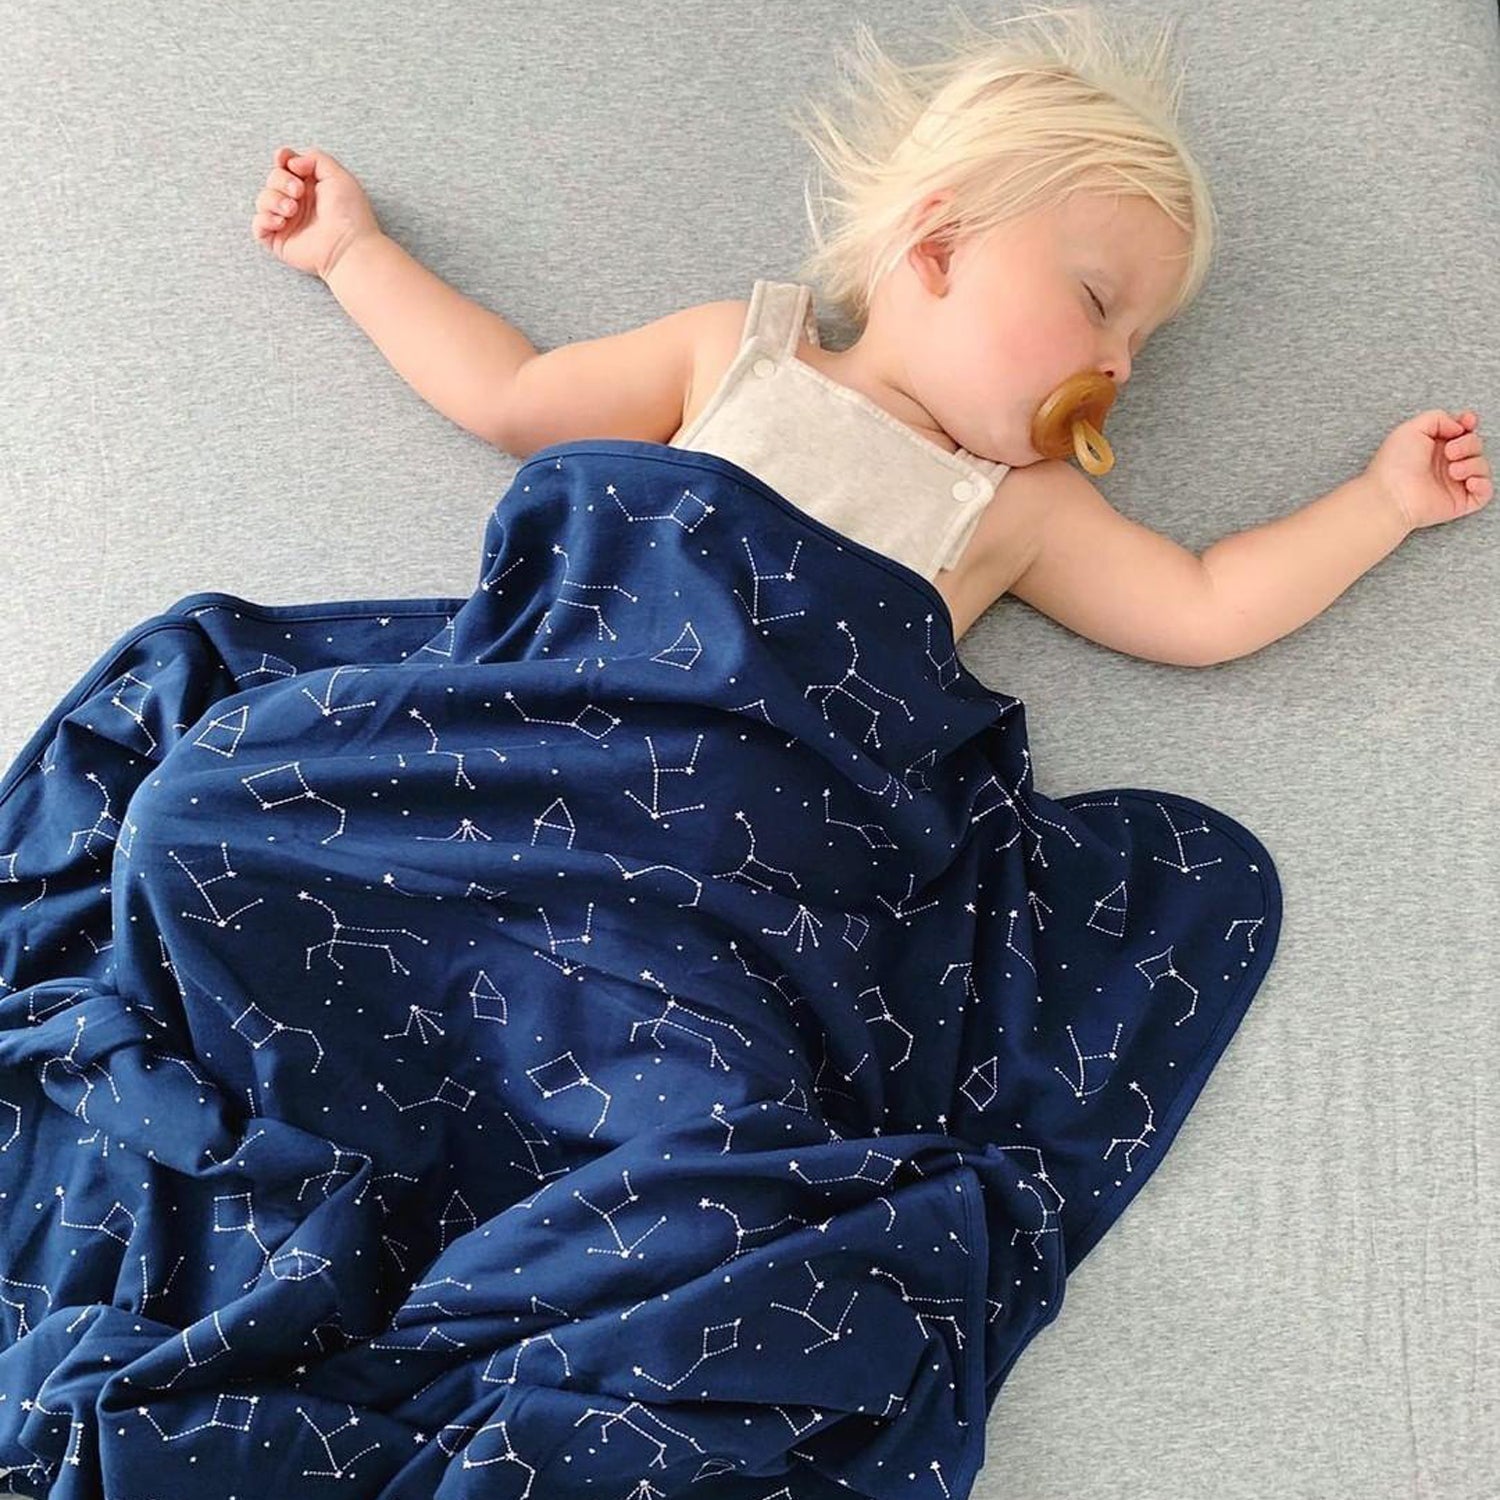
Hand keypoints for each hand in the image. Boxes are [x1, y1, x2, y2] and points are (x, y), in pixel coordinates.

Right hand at [250, 145, 382, 280]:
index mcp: (311, 186)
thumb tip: (291, 162)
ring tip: (292, 210)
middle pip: (273, 178)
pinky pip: (258, 224)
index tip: (283, 159)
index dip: (281, 158)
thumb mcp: (337, 175)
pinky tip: (281, 222)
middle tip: (298, 192)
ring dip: (274, 200)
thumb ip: (315, 158)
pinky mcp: (279, 240)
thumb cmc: (349, 214)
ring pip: (263, 199)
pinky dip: (265, 219)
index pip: (286, 165)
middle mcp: (297, 202)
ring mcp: (287, 221)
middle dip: (282, 180)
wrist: (349, 247)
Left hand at [1365, 409, 1491, 531]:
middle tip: (1450, 452)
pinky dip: (1482, 484)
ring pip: (1481, 466)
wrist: (1390, 496)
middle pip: (1475, 445)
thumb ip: (1438, 418)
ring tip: (1452, 470)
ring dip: (1472, 464)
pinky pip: (1485, 492)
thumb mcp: (1411, 428)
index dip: (1469, 423)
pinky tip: (1468, 481)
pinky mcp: (1459, 501)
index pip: (1462, 430)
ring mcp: (1453, 482)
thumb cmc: (1393, 465)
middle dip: (1468, 444)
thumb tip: (1459, 426)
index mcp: (1434, 445)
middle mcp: (1444, 463)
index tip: (1467, 422)